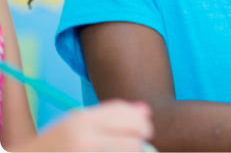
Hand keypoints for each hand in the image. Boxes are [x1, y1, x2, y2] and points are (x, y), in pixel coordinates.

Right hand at [19, 100, 153, 152]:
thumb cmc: (55, 146)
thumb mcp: (78, 125)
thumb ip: (111, 117)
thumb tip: (146, 110)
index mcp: (82, 120)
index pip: (125, 112)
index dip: (141, 120)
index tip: (144, 129)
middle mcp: (84, 138)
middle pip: (134, 135)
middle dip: (140, 140)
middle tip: (137, 145)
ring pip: (131, 150)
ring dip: (132, 152)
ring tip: (125, 152)